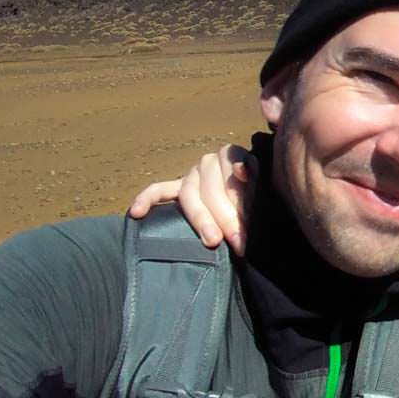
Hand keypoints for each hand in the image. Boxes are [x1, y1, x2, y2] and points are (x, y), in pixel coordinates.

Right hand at [129, 144, 254, 254]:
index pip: (233, 171)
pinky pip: (157, 191)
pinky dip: (146, 199)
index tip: (248, 218)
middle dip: (227, 217)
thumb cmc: (257, 197)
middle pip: (213, 188)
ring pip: (189, 194)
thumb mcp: (262, 188)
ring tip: (212, 241)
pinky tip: (136, 212)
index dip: (241, 196)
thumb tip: (242, 171)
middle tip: (238, 242)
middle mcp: (209, 162)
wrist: (251, 200)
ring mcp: (190, 175)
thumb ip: (255, 181)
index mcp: (232, 156)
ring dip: (201, 218)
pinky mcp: (176, 188)